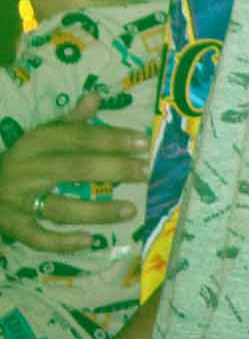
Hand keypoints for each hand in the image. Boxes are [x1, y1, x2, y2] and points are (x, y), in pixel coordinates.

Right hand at [0, 96, 143, 250]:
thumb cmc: (22, 160)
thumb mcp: (40, 136)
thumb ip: (69, 121)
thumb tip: (95, 96)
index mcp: (34, 143)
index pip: (77, 138)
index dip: (111, 139)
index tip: (143, 142)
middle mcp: (26, 170)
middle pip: (74, 169)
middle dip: (114, 169)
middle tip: (146, 172)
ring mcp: (18, 200)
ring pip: (61, 207)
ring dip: (97, 211)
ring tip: (131, 210)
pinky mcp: (12, 226)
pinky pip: (39, 238)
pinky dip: (63, 242)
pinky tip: (90, 240)